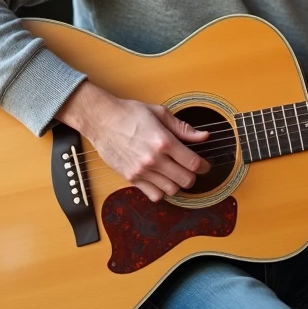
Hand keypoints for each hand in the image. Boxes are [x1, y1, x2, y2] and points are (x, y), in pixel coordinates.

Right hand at [55, 81, 210, 201]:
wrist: (102, 120)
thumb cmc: (129, 113)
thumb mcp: (160, 113)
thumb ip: (183, 128)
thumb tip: (204, 136)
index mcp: (164, 141)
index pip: (193, 163)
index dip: (204, 166)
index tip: (205, 165)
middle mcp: (154, 159)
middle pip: (186, 180)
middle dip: (193, 176)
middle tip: (190, 170)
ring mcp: (142, 171)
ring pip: (171, 190)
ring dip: (178, 184)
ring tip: (175, 174)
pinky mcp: (131, 178)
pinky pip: (154, 195)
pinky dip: (162, 192)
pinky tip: (161, 181)